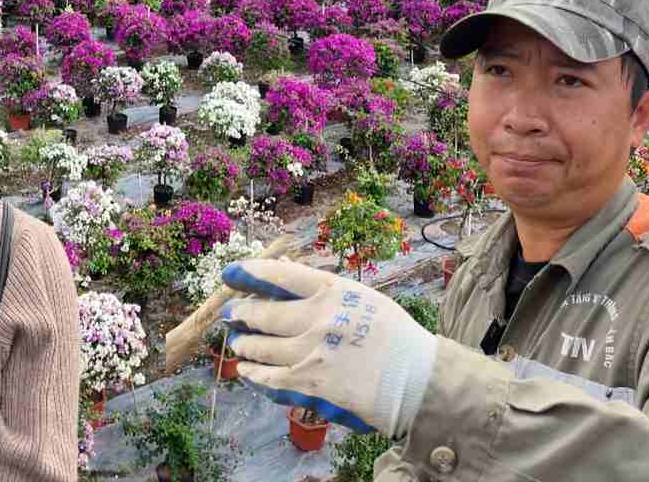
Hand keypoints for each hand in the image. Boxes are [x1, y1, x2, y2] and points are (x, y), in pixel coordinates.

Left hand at [219, 259, 437, 438]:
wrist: (417, 379)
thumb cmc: (392, 334)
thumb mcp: (361, 297)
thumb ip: (319, 283)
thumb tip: (281, 264)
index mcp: (333, 291)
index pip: (280, 275)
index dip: (250, 272)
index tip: (232, 273)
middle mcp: (318, 318)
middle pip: (263, 313)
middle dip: (241, 314)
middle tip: (232, 315)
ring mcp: (312, 352)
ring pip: (261, 347)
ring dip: (244, 345)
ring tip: (239, 344)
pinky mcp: (311, 384)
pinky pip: (269, 378)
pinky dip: (254, 373)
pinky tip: (247, 371)